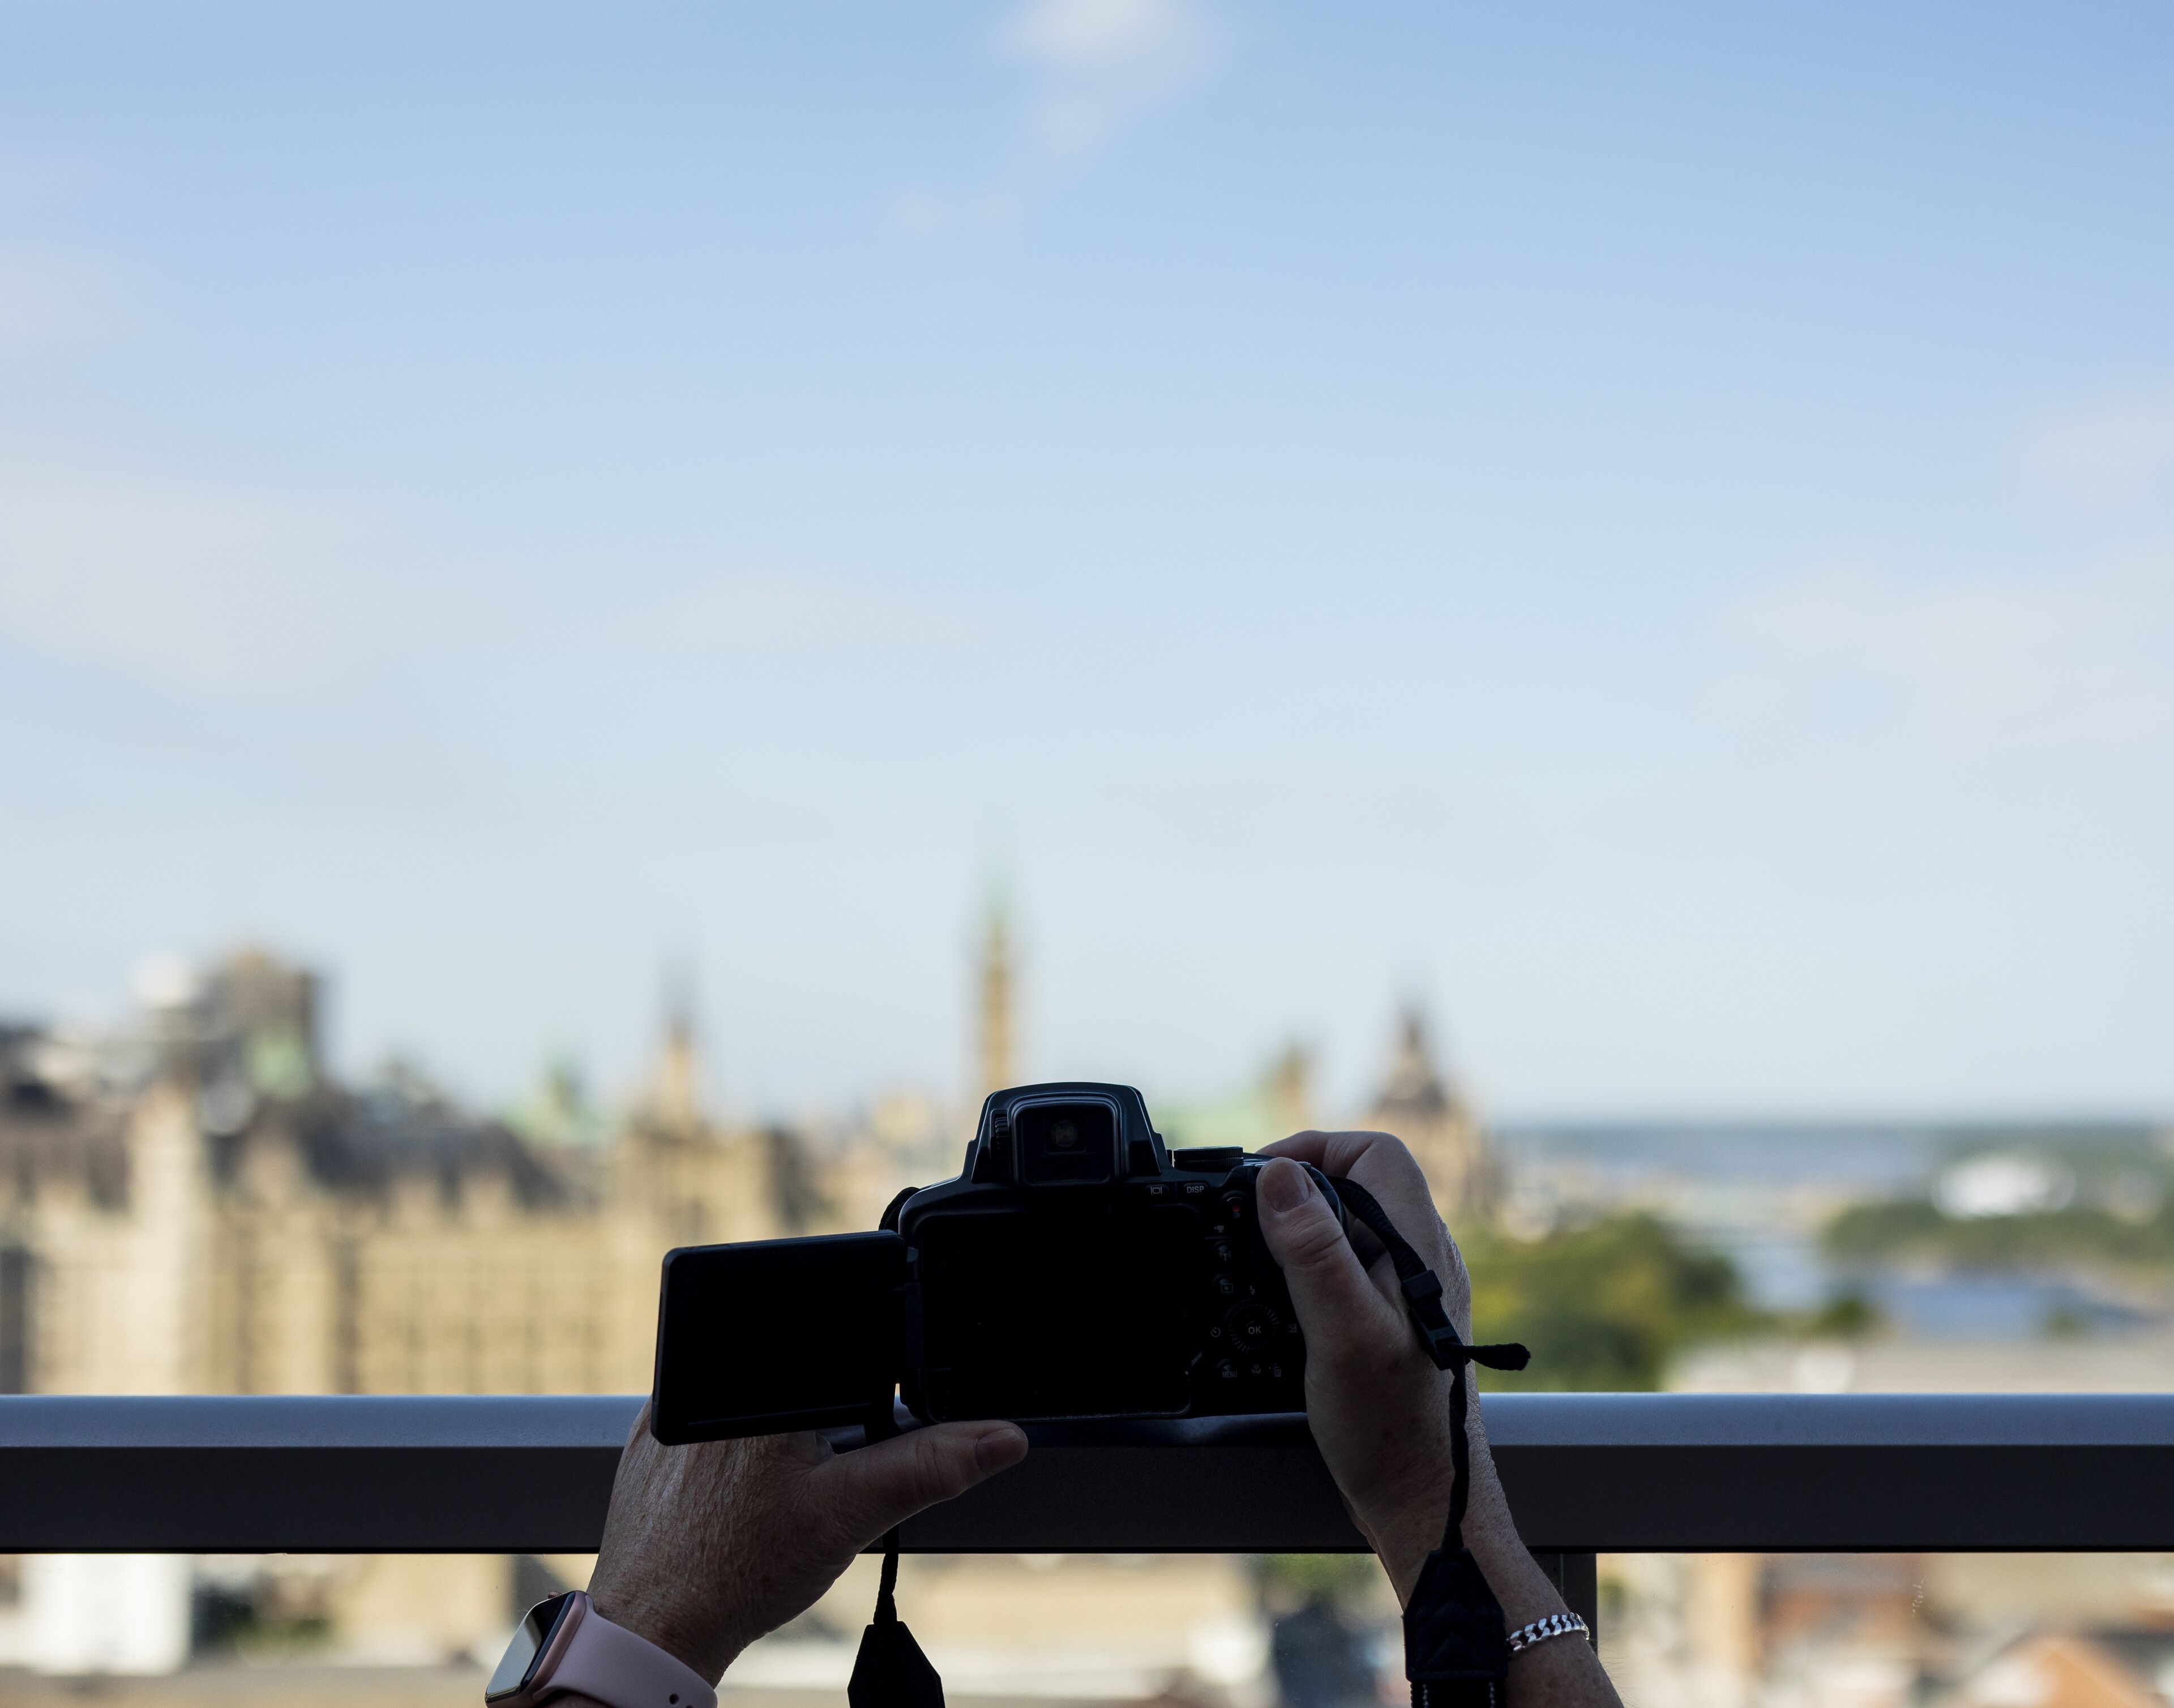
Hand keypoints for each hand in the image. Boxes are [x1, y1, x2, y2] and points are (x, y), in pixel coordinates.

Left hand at [580, 1405, 1028, 1683]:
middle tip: (810, 1475)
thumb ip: (929, 1466)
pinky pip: (711, 1422)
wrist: (653, 1629)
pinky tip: (739, 1497)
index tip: (853, 1444)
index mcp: (759, 1375)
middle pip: (798, 1373)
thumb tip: (997, 1438)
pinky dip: (735, 1451)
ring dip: (779, 1432)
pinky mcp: (650, 1438)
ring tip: (772, 1490)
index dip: (864, 1394)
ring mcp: (667, 1407)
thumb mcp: (849, 1512)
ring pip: (754, 1396)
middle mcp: (702, 1375)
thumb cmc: (736, 1573)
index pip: (839, 1337)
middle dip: (822, 1417)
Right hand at [1257, 1133, 1621, 1706]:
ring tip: (1262, 1251)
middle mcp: (1427, 1260)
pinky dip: (1317, 1263)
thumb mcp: (1339, 1331)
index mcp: (1420, 1247)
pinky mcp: (1403, 1321)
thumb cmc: (1390, 1429)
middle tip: (1250, 1213)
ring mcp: (1418, 1291)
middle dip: (1303, 1183)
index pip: (1377, 1152)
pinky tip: (1290, 1299)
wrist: (1425, 1503)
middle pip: (1365, 1180)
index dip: (1316, 1148)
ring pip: (1360, 1221)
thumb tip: (1279, 1176)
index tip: (1263, 1177)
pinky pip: (1357, 1262)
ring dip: (1308, 1224)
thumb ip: (1312, 1249)